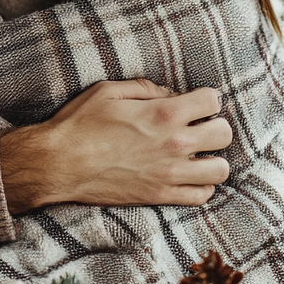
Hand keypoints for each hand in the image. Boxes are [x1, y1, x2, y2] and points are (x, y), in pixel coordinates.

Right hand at [0, 79, 231, 212]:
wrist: (59, 164)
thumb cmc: (79, 124)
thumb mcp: (107, 91)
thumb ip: (144, 88)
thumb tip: (170, 94)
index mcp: (163, 113)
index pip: (212, 101)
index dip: (206, 98)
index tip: (195, 102)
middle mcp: (174, 143)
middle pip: (224, 134)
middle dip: (214, 125)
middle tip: (197, 126)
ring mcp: (170, 173)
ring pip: (220, 169)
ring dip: (211, 158)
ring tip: (195, 154)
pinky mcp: (161, 195)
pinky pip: (202, 195)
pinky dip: (200, 185)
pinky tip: (185, 175)